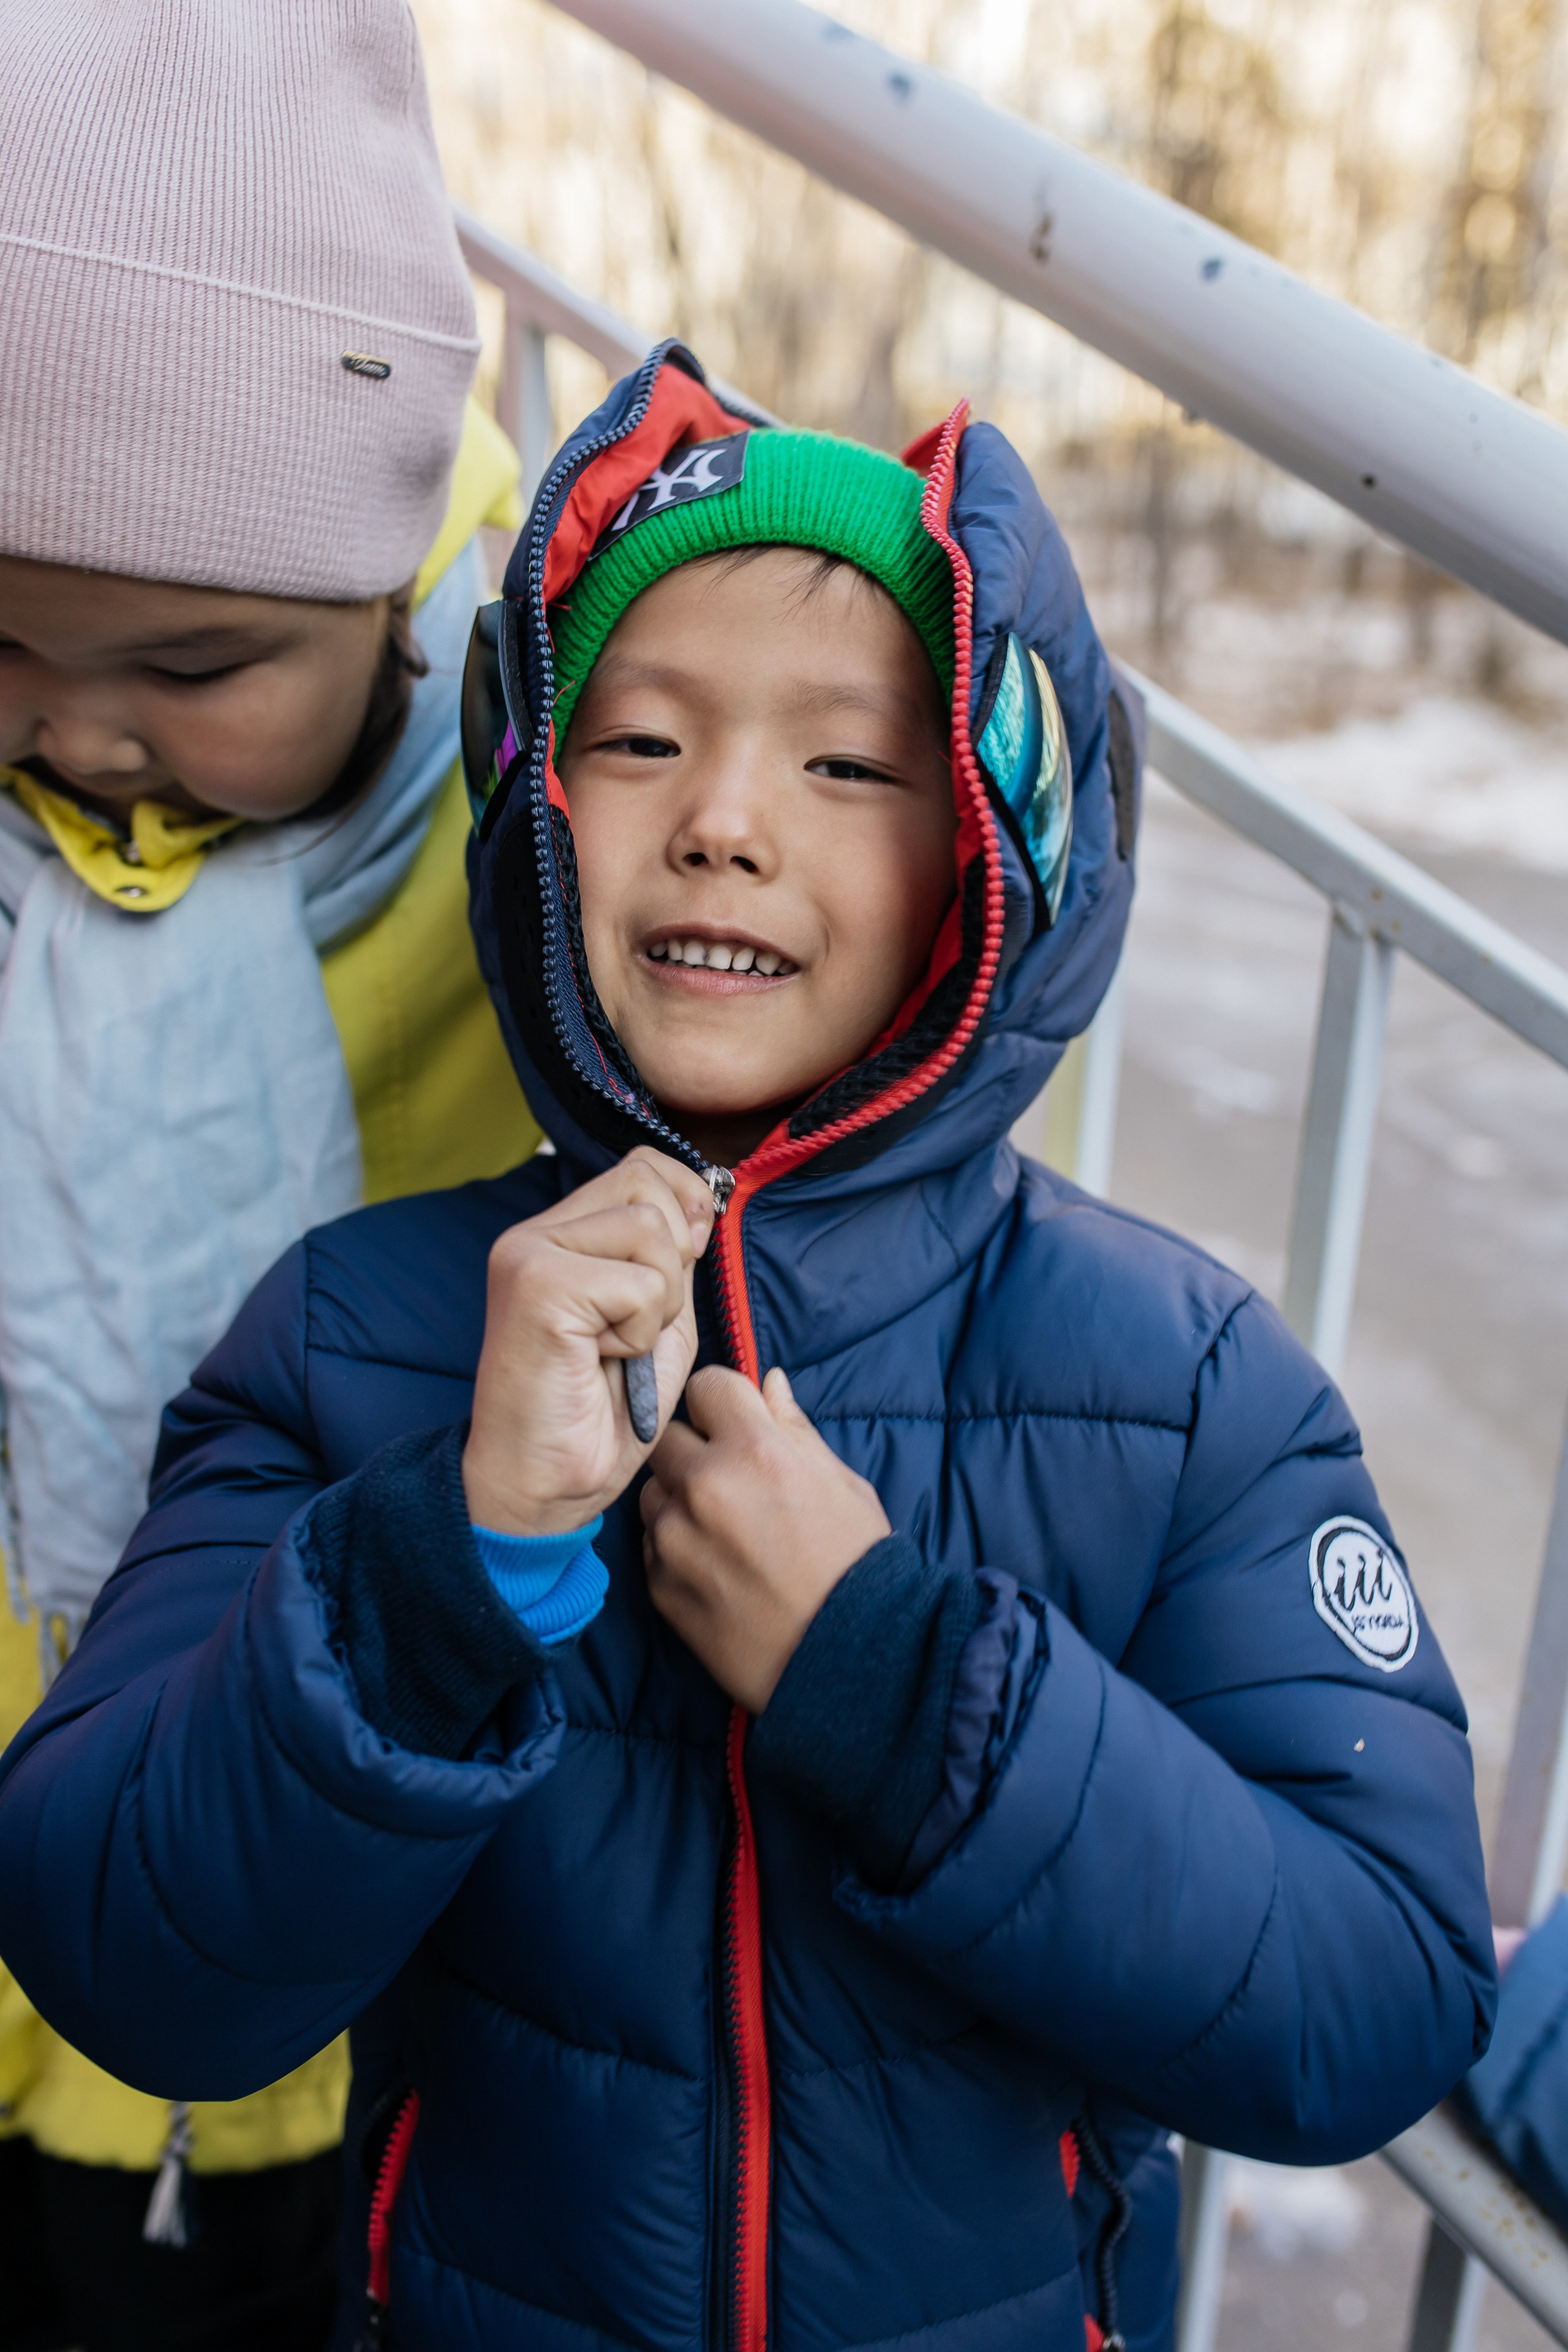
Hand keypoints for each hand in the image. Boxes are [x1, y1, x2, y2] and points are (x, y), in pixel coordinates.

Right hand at [462, 1148, 715, 1535]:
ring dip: (657, 1304)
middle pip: (648, 1183)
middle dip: (672, 1260)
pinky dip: (641, 1332)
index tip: (685, 1261)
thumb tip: (700, 1200)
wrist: (545, 1484)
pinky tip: (602, 1361)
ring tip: (617, 1347)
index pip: (641, 1165)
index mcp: (559, 1234)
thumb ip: (671, 1257)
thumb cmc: (601, 1413)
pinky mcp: (534, 1284)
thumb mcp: (656, 1318)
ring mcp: (527, 1253)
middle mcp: (533, 1232)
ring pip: (650, 1229)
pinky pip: (639, 1283)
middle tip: (636, 1326)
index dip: (684, 1202)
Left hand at [641, 1365, 891, 1711]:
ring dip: (679, 1501)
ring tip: (725, 1533)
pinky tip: (716, 1570)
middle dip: (696, 1450)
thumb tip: (769, 1383)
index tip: (735, 1423)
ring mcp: (675, 1538)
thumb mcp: (841, 1484)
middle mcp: (705, 1486)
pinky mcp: (659, 1585)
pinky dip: (674, 1549)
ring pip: (653, 1492)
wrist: (847, 1660)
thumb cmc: (856, 1566)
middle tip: (730, 1481)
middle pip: (668, 1436)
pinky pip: (651, 1545)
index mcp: (755, 1451)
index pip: (707, 1385)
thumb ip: (795, 1429)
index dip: (724, 1403)